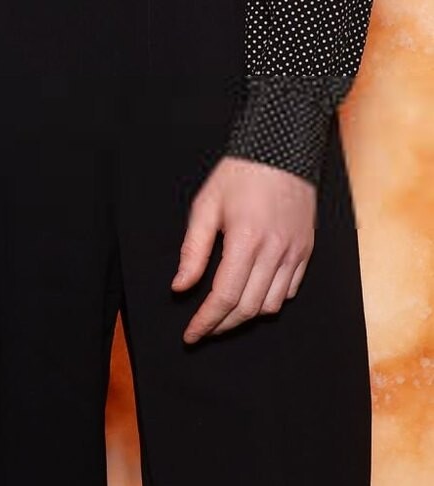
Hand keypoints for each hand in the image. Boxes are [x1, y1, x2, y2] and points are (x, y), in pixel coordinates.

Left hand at [174, 155, 315, 344]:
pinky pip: (290, 291)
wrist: (281, 151)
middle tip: (203, 329)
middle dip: (222, 325)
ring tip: (224, 314)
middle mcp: (274, 251)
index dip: (206, 321)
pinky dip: (269, 302)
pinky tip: (251, 295)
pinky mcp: (306, 251)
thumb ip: (192, 250)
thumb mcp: (205, 206)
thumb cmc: (239, 175)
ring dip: (246, 317)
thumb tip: (180, 287)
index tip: (191, 335)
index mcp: (246, 240)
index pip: (224, 297)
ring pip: (271, 305)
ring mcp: (294, 253)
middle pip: (248, 308)